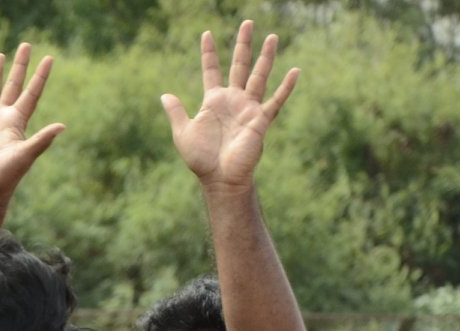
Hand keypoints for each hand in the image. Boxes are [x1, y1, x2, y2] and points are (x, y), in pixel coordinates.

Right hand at [0, 43, 65, 207]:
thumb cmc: (4, 177)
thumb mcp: (24, 157)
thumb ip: (40, 140)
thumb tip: (62, 126)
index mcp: (16, 122)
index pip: (31, 93)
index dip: (40, 75)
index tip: (49, 57)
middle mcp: (3, 118)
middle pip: (13, 85)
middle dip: (19, 65)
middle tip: (26, 45)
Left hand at [162, 21, 298, 194]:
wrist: (219, 179)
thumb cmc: (201, 159)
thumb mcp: (183, 133)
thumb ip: (176, 112)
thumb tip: (164, 95)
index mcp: (214, 101)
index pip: (211, 70)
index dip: (208, 53)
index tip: (206, 33)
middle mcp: (233, 100)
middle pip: (239, 65)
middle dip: (243, 44)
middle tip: (247, 22)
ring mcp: (248, 108)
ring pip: (259, 76)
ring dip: (265, 57)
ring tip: (272, 36)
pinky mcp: (260, 120)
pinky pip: (276, 101)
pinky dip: (286, 87)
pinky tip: (295, 71)